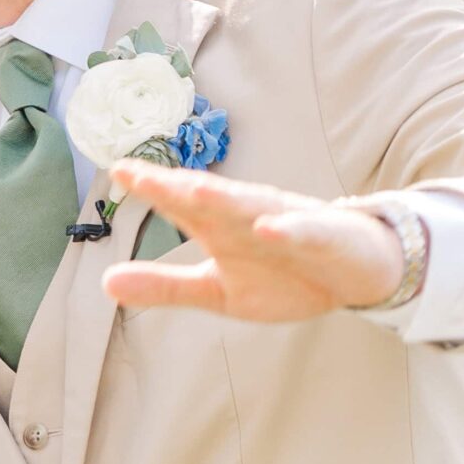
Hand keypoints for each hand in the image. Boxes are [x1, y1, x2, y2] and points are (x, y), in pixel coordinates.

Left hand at [101, 166, 407, 320]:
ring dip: (225, 199)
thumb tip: (104, 283)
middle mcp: (248, 217)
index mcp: (219, 228)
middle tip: (137, 174)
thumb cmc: (284, 276)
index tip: (117, 172)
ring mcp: (287, 223)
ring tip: (194, 191)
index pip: (180, 204)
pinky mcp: (323, 238)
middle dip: (173, 186)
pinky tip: (268, 228)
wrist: (358, 275)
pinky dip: (288, 230)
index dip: (150, 189)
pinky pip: (304, 232)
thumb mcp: (217, 291)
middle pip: (208, 199)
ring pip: (252, 208)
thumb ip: (165, 286)